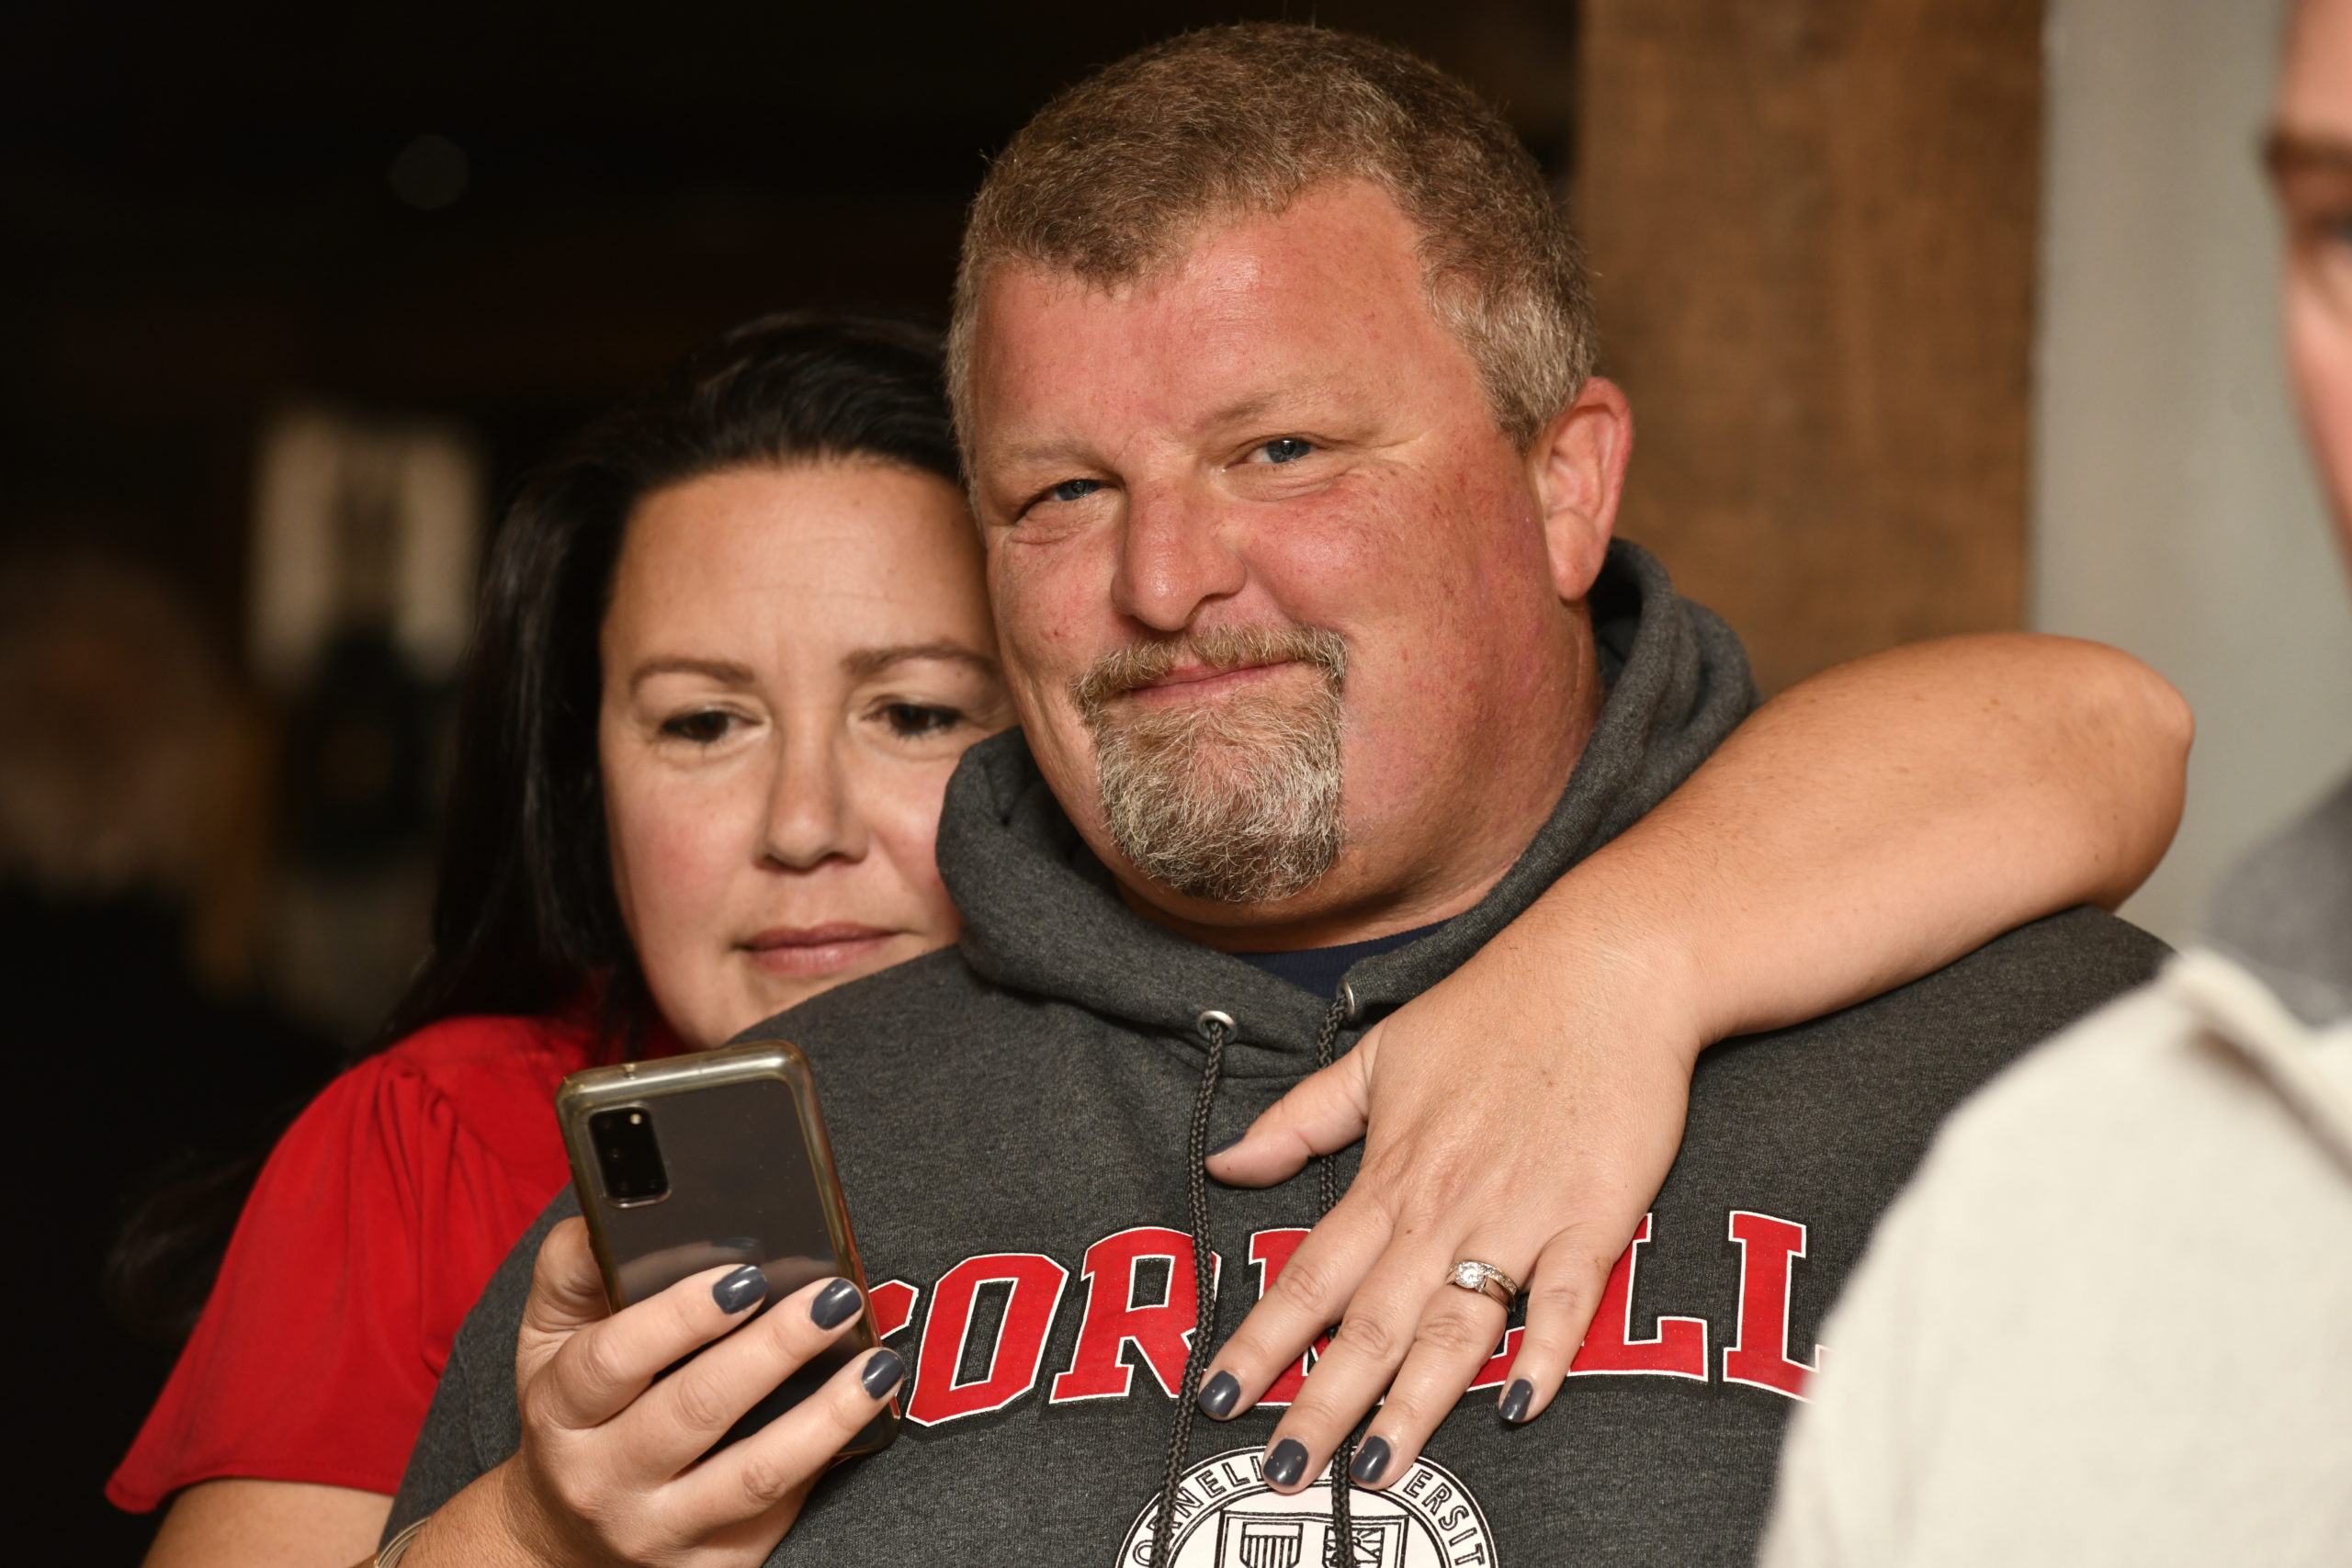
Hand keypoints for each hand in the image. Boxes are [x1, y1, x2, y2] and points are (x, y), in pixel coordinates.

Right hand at [402, 1218, 902, 1567]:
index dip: (681, 1317)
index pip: (614, 1360)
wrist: (562, 1538)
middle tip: (837, 1299)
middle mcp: (602, 1480)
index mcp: (562, 1410)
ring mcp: (658, 1535)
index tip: (747, 1275)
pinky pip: (777, 1516)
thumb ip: (577, 1267)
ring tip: (879, 1364)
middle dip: (774, 1350)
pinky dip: (826, 1463)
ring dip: (826, 1417)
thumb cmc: (577, 1410)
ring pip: (753, 1477)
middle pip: (695, 1413)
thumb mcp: (548, 1338)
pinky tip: (864, 1417)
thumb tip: (618, 1205)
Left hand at [1196, 919, 1701, 1492]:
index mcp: (1390, 1175)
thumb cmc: (1493, 1010)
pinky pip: (1569, 1294)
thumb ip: (1302, 1119)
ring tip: (1377, 1465)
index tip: (1215, 1398)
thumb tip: (1226, 1164)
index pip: (1309, 1276)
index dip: (1259, 1343)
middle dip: (1322, 1404)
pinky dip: (1546, 1348)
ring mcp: (1521, 1213)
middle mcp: (1444, 1205)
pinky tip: (1524, 1404)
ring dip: (1415, 1400)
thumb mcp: (1379, 1055)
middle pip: (1372, 1323)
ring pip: (1457, 1324)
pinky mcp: (1595, 1212)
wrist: (1607, 967)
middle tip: (1281, 1476)